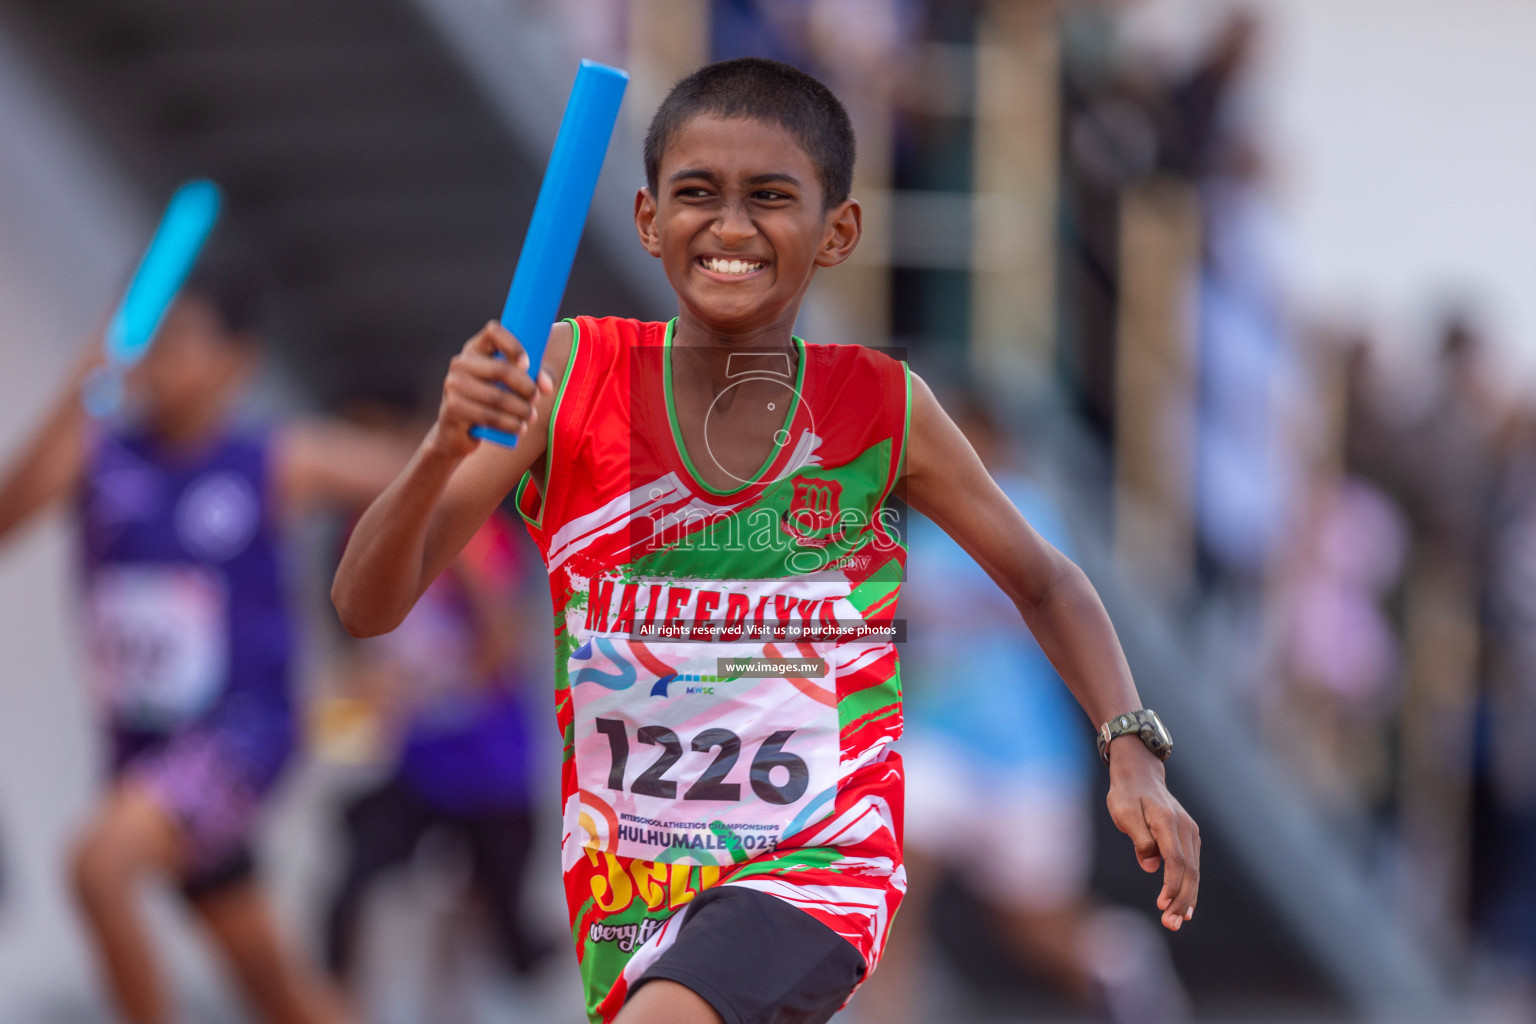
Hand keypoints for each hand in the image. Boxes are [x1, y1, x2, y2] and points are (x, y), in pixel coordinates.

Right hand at [425, 321, 553, 460]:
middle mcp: (461, 363)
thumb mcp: (514, 385)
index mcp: (476, 349)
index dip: (514, 345)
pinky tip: (519, 428)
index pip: (494, 331)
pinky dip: (509, 424)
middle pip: (500, 368)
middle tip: (536, 399)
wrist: (458, 432)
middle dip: (526, 386)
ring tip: (531, 417)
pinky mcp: (452, 407)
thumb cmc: (491, 402)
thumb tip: (546, 386)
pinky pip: (488, 416)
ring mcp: (453, 384)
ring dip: (521, 410)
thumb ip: (535, 377)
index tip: (528, 365)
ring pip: (497, 397)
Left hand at [1105, 738, 1199, 930]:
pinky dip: (1189, 887)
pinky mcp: (1189, 836)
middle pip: (1189, 871)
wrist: (1140, 774)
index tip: (1163, 905)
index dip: (1171, 885)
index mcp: (1168, 822)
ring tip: (1178, 922)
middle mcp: (1184, 828)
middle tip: (1171, 924)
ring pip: (1194, 871)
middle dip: (1182, 900)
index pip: (1175, 860)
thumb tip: (1151, 866)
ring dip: (1187, 898)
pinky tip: (1186, 906)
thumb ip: (1139, 838)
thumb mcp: (1123, 812)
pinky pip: (1192, 866)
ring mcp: (1190, 832)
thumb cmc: (1126, 794)